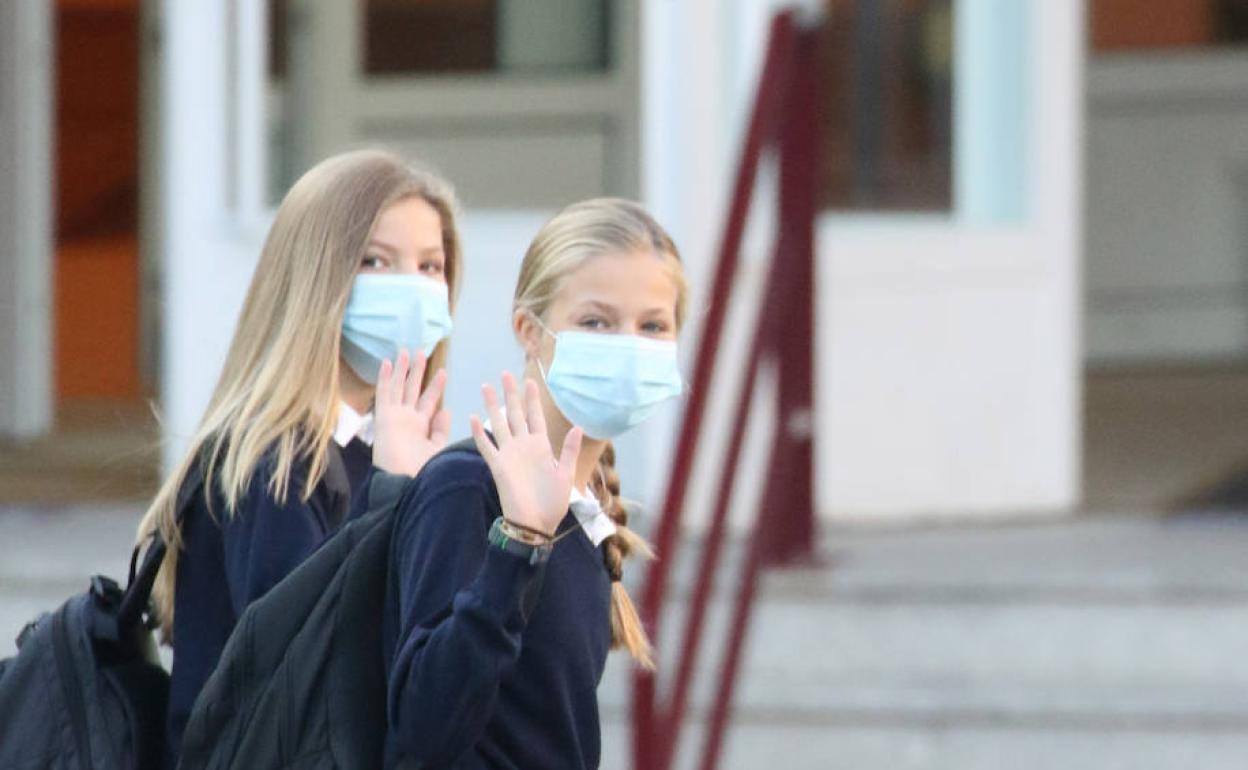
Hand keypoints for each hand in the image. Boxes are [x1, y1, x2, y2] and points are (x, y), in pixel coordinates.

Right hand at [372, 350, 450, 476]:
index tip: (443, 372)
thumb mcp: (436, 449)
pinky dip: (384, 378)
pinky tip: (387, 362)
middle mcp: (406, 420)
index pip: (428, 402)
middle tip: (421, 353)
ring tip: (407, 351)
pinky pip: (384, 393)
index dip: (435, 387)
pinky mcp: (384, 417)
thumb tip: (445, 411)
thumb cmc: (422, 472)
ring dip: (403, 370)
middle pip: (412, 390)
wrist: (404, 483)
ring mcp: (394, 417)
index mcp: (420, 428)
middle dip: (417, 372)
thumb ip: (440, 430)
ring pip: (399, 387)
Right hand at [470, 372, 581, 536]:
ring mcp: (509, 455)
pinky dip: (479, 433)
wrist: (535, 524)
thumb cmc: (553, 503)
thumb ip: (569, 450)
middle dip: (511, 394)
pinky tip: (472, 418)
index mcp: (541, 447)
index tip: (530, 381)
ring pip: (498, 424)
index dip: (532, 399)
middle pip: (515, 414)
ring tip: (486, 387)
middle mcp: (523, 446)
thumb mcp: (567, 474)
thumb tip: (579, 427)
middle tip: (505, 374)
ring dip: (492, 406)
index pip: (535, 417)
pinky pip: (486, 447)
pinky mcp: (498, 466)